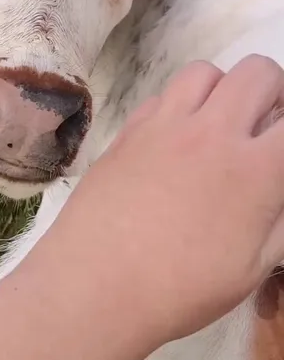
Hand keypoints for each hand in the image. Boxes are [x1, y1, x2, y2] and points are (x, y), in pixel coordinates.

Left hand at [55, 55, 283, 349]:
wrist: (95, 284)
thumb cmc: (181, 289)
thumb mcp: (253, 267)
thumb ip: (281, 221)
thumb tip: (278, 188)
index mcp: (254, 170)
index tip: (282, 150)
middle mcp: (213, 133)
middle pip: (259, 73)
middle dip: (275, 92)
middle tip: (268, 124)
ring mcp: (165, 124)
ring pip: (205, 71)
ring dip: (224, 89)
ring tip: (220, 123)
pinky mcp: (129, 129)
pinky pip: (163, 94)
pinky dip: (180, 105)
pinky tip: (175, 138)